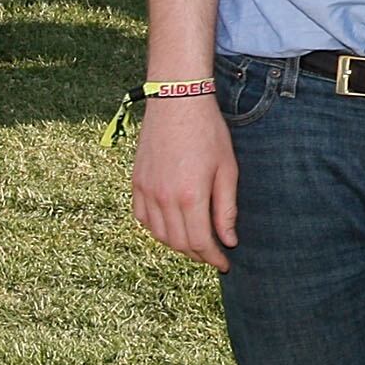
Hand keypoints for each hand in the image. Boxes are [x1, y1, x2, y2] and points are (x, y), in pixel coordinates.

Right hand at [131, 93, 237, 269]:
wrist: (177, 101)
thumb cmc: (208, 132)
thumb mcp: (227, 170)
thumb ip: (226, 208)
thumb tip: (228, 240)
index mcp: (190, 196)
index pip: (200, 242)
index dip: (213, 257)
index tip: (225, 263)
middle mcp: (164, 198)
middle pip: (179, 243)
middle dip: (198, 254)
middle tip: (213, 255)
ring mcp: (146, 191)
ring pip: (159, 234)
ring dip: (178, 244)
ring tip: (196, 242)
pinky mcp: (136, 183)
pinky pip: (143, 218)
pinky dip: (158, 229)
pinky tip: (172, 227)